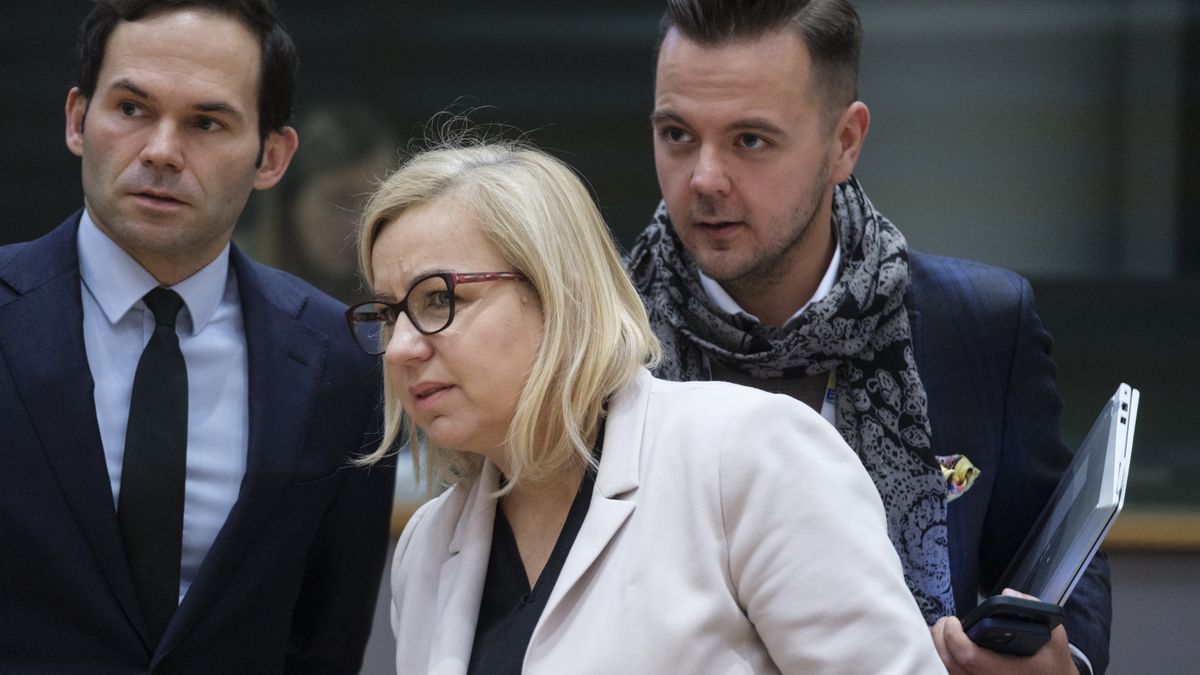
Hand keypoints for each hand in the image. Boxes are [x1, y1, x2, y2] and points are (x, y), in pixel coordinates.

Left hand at [930, 589, 1075, 674]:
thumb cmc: (1052, 659)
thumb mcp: (1055, 634)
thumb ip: (1035, 610)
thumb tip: (1007, 593)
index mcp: (1013, 671)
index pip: (971, 658)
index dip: (955, 638)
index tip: (953, 620)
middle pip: (953, 665)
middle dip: (941, 639)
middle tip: (944, 622)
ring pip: (950, 672)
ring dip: (939, 649)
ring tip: (939, 630)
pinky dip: (945, 659)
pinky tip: (943, 644)